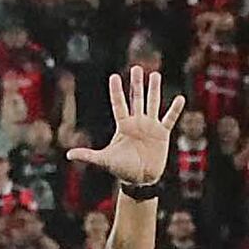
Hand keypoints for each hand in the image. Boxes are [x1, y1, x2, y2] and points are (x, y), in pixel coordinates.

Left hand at [78, 70, 179, 186]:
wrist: (140, 180)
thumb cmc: (122, 170)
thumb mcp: (104, 160)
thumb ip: (88, 155)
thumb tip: (68, 155)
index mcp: (123, 126)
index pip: (119, 104)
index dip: (116, 91)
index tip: (114, 76)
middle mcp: (136, 122)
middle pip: (136, 98)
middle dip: (137, 83)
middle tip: (137, 68)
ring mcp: (150, 127)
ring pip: (152, 103)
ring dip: (154, 90)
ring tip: (155, 75)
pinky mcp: (162, 134)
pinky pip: (169, 119)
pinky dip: (175, 109)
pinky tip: (180, 98)